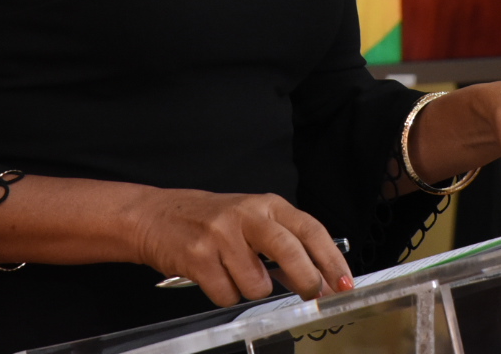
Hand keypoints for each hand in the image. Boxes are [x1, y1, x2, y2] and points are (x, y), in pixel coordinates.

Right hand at [130, 188, 353, 306]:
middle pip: (289, 250)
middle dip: (307, 280)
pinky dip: (225, 294)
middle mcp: (245, 215)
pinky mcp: (198, 257)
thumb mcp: (251, 221)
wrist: (155, 216)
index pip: (310, 229)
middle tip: (312, 294)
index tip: (345, 282)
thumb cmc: (210, 220)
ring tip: (234, 272)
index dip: (331, 259)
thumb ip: (285, 245)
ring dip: (251, 289)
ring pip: (257, 284)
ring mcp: (220, 235)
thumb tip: (321, 279)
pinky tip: (215, 276)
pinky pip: (227, 294)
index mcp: (265, 204)